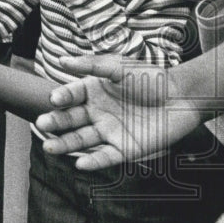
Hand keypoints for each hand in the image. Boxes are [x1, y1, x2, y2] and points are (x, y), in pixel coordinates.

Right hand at [34, 55, 198, 169]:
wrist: (182, 98)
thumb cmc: (151, 79)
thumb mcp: (119, 67)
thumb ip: (91, 65)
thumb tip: (62, 59)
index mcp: (93, 91)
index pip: (70, 95)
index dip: (61, 97)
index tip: (54, 100)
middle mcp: (97, 112)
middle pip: (70, 119)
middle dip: (54, 123)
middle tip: (41, 124)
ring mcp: (109, 131)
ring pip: (81, 140)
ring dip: (64, 145)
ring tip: (49, 148)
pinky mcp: (124, 149)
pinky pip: (105, 157)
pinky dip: (93, 162)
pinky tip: (79, 163)